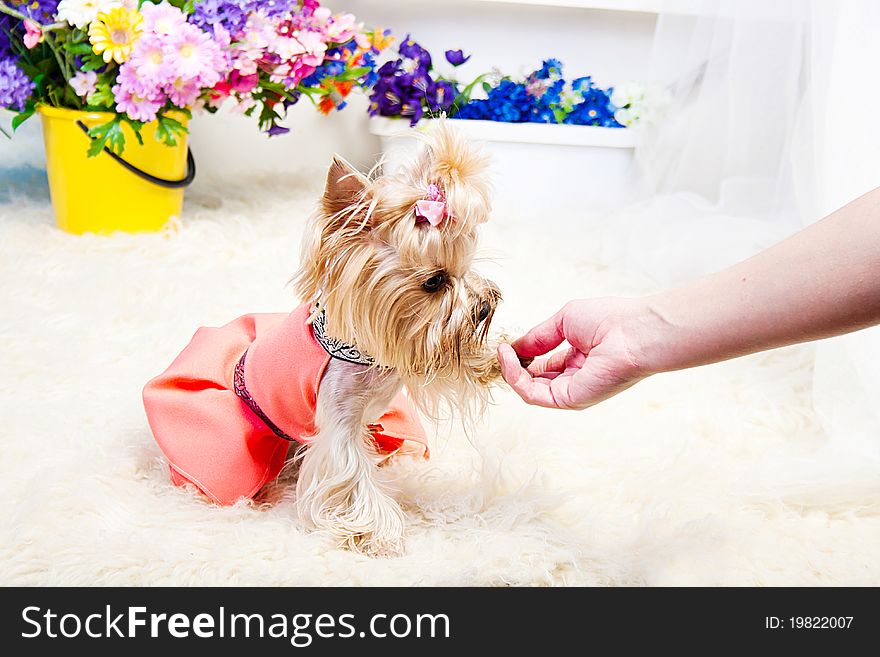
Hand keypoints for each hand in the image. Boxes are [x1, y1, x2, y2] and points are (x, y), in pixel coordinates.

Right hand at [497, 298, 654, 409]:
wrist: (633, 332)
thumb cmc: (609, 320)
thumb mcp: (564, 321)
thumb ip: (538, 336)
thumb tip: (515, 347)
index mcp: (578, 359)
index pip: (542, 365)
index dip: (522, 355)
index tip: (507, 343)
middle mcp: (575, 378)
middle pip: (534, 380)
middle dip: (513, 366)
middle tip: (501, 350)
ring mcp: (572, 391)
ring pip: (529, 389)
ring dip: (510, 371)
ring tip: (503, 352)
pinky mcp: (569, 399)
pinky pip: (532, 394)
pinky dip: (516, 377)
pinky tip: (510, 357)